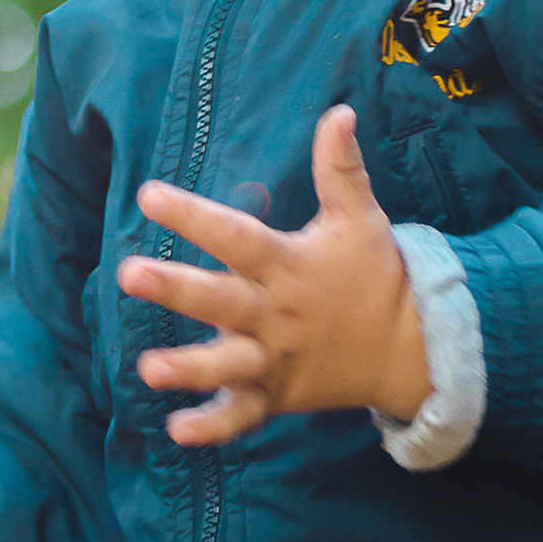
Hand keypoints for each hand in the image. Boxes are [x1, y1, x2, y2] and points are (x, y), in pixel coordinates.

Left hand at [117, 104, 428, 447]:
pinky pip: (242, 416)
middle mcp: (276, 314)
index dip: (193, 216)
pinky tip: (176, 431)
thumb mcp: (361, 219)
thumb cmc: (376, 275)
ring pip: (226, 366)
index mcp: (288, 266)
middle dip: (176, 289)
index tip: (149, 196)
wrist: (413, 347)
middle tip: (129, 274)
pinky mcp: (276, 395)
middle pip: (220, 300)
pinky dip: (213, 428)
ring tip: (148, 368)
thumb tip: (339, 111)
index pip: (235, 236)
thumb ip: (341, 169)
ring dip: (189, 368)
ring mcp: (275, 359)